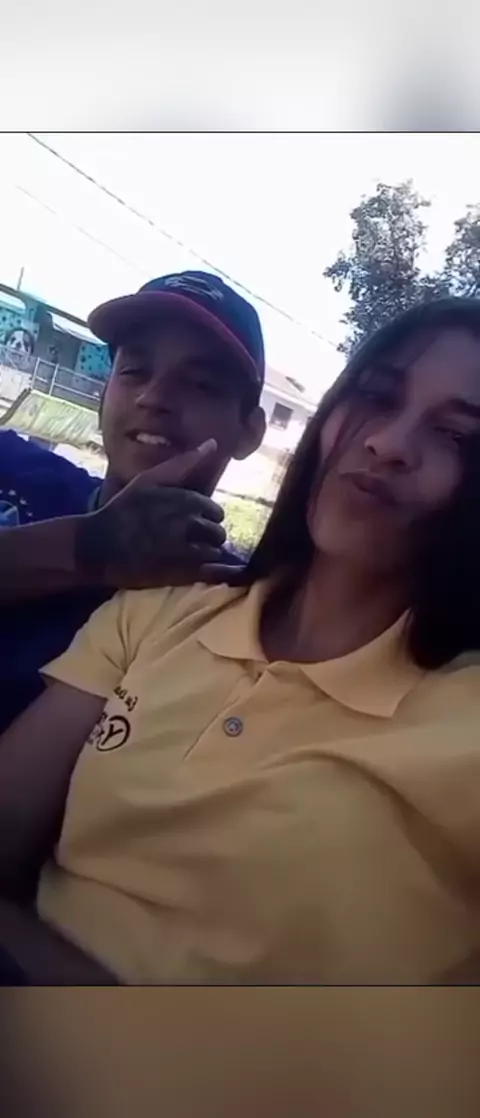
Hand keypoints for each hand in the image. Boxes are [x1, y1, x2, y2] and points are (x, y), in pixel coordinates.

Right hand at [75, 440, 235, 588]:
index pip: (215, 511)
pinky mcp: (183, 573)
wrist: (98, 547)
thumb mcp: (148, 480)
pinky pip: (213, 572)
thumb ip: (182, 464)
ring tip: (185, 557)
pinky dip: (214, 572)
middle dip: (206, 537)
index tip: (189, 524)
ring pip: (215, 552)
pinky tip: (201, 570)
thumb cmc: (122, 510)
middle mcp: (191, 523)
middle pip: (218, 532)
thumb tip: (213, 443)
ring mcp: (188, 550)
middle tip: (187, 542)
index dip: (203, 518)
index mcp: (186, 500)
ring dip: (205, 554)